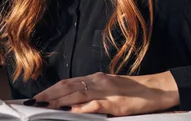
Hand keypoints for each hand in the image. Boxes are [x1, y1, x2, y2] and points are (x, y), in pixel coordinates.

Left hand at [33, 71, 179, 115]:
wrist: (156, 90)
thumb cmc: (133, 92)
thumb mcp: (109, 91)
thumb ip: (91, 97)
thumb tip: (72, 104)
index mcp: (96, 78)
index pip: (68, 82)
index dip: (51, 89)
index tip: (38, 96)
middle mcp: (98, 81)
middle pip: (68, 86)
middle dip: (50, 94)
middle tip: (34, 101)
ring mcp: (106, 91)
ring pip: (78, 93)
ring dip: (60, 100)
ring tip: (45, 105)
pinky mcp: (116, 103)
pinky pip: (96, 105)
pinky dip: (82, 108)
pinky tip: (72, 111)